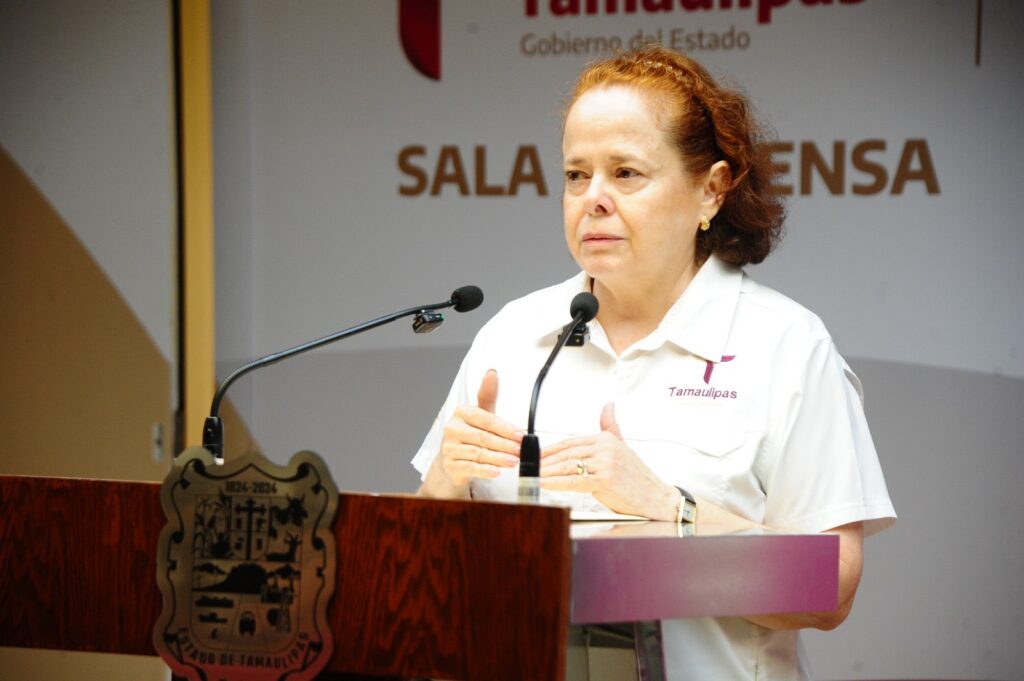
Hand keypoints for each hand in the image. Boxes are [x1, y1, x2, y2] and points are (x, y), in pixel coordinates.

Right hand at [436, 369, 522, 489]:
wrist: (452, 461)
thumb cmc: (470, 434)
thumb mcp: (481, 415)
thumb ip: (488, 396)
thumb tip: (492, 373)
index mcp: (461, 412)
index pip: (486, 419)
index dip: (505, 428)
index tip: (521, 435)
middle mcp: (452, 429)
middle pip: (483, 437)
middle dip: (504, 445)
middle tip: (520, 450)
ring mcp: (449, 448)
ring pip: (478, 453)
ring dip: (498, 458)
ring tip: (514, 461)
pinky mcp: (450, 466)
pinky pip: (470, 468)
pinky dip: (485, 470)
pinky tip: (497, 471)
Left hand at [540, 403, 677, 519]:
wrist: (656, 498)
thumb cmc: (638, 477)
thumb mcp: (624, 446)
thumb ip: (611, 426)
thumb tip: (608, 406)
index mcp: (606, 439)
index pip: (570, 442)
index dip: (550, 450)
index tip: (537, 456)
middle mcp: (605, 448)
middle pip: (566, 454)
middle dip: (544, 462)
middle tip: (529, 467)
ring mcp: (605, 464)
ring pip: (567, 467)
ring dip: (546, 473)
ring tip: (532, 476)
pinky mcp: (604, 480)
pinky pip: (573, 481)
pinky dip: (556, 483)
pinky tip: (544, 484)